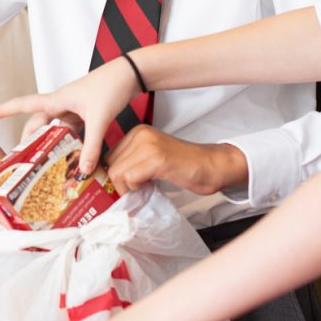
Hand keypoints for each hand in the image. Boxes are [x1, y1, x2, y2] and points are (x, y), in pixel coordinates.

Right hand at [0, 57, 139, 175]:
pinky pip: (71, 130)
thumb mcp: (99, 119)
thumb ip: (91, 147)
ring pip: (55, 129)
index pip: (21, 105)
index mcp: (56, 100)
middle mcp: (61, 103)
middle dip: (29, 140)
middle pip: (37, 124)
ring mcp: (73, 108)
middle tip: (22, 160)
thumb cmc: (111, 86)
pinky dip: (70, 143)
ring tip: (46, 164)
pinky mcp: (85, 112)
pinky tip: (73, 157)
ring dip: (51, 144)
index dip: (2, 111)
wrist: (131, 74)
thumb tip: (83, 170)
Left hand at [106, 126, 248, 195]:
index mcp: (137, 132)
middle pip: (110, 164)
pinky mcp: (156, 158)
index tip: (128, 185)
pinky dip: (137, 189)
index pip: (108, 156)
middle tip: (139, 187)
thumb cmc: (183, 165)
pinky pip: (130, 178)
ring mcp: (148, 145)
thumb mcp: (151, 157)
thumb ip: (131, 162)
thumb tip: (109, 179)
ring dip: (129, 187)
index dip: (116, 174)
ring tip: (146, 186)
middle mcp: (140, 134)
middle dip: (121, 182)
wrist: (211, 165)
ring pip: (117, 172)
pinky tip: (151, 186)